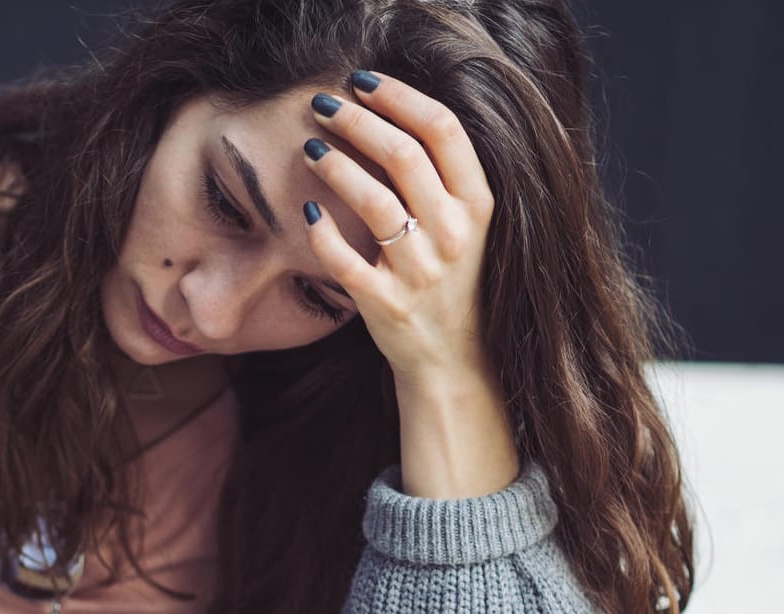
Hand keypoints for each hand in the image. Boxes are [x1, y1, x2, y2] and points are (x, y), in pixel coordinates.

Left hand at [302, 70, 518, 498]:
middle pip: (404, 156)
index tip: (363, 81)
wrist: (454, 362)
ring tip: (311, 147)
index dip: (399, 96)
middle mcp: (454, 234)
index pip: (443, 130)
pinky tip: (306, 211)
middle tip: (323, 105)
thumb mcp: (467, 226)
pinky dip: (322, 234)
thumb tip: (392, 117)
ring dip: (336, 166)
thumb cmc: (453, 283)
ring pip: (374, 202)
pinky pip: (345, 262)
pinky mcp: (387, 305)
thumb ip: (440, 178)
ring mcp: (421, 272)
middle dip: (357, 121)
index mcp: (477, 206)